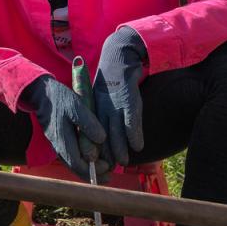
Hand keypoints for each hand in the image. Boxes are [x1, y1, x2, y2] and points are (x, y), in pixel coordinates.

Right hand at [20, 75, 106, 179]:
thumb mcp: (76, 107)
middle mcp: (59, 148)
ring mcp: (58, 145)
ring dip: (88, 169)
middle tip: (109, 175)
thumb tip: (101, 139)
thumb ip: (88, 123)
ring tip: (104, 169)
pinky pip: (72, 157)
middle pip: (76, 169)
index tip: (108, 166)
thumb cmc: (59, 99)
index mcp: (62, 141)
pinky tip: (93, 159)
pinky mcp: (59, 141)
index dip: (93, 170)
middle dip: (93, 174)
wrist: (41, 94)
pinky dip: (83, 162)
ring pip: (74, 164)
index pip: (77, 165)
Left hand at [92, 26, 147, 165]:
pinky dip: (134, 134)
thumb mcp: (101, 101)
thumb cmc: (111, 83)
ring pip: (115, 131)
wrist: (119, 56)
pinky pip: (131, 120)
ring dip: (120, 149)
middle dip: (104, 154)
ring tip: (123, 162)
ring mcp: (115, 102)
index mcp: (91, 108)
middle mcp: (101, 107)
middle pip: (100, 135)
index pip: (88, 134)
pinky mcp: (129, 97)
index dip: (92, 150)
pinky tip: (138, 146)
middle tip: (109, 169)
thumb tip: (104, 143)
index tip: (95, 165)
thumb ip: (102, 120)